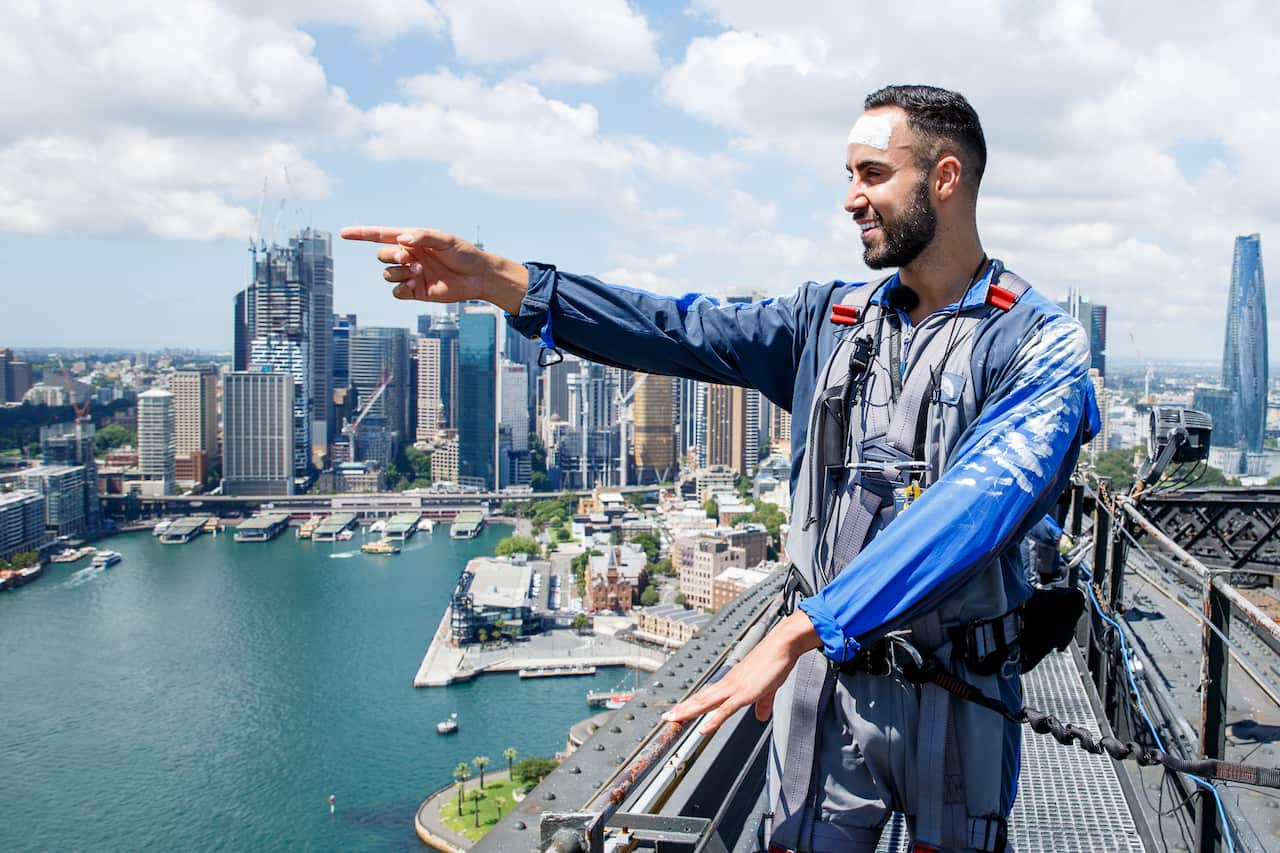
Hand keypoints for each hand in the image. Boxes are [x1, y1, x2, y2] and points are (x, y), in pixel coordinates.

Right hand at [339, 226, 528, 313]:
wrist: (478, 276)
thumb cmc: (463, 253)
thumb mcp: (444, 239)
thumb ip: (422, 237)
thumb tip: (401, 240)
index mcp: (411, 240)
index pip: (381, 235)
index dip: (361, 234)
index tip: (343, 233)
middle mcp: (407, 256)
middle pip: (382, 255)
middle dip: (391, 256)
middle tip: (408, 258)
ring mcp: (410, 274)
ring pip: (387, 274)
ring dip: (398, 273)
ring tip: (418, 271)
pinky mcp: (415, 292)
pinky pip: (396, 292)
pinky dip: (400, 289)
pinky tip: (413, 285)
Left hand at [662, 610, 821, 735]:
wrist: (781, 645)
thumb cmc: (774, 662)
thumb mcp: (767, 688)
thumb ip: (763, 704)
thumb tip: (761, 716)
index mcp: (731, 683)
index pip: (707, 696)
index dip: (692, 704)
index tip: (680, 711)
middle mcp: (728, 684)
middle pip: (700, 699)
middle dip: (683, 709)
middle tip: (666, 717)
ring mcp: (734, 688)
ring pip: (706, 703)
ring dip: (688, 712)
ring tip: (673, 719)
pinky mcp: (744, 693)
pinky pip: (725, 710)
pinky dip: (713, 720)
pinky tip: (703, 729)